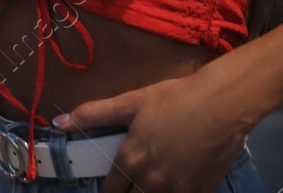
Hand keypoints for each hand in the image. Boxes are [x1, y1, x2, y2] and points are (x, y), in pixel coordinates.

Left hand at [50, 73, 250, 192]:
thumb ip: (93, 114)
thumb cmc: (174, 100)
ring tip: (145, 188)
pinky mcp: (202, 192)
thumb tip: (58, 123)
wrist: (223, 105)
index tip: (108, 191)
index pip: (110, 191)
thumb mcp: (130, 102)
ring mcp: (178, 190)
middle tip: (126, 188)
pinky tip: (173, 189)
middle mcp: (152, 180)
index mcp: (131, 159)